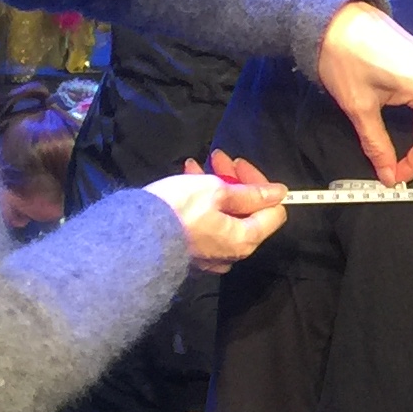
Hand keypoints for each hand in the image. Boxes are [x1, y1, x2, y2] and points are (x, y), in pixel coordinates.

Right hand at [146, 156, 285, 271]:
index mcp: (245, 239)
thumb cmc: (177, 210)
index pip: (273, 211)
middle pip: (247, 211)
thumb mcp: (215, 191)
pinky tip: (187, 179)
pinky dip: (201, 201)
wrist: (132, 236)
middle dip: (234, 180)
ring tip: (196, 165)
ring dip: (214, 185)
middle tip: (218, 157)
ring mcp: (211, 254)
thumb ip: (250, 193)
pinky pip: (206, 223)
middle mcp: (232, 252)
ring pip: (223, 213)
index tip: (241, 165)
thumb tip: (279, 193)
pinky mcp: (191, 251)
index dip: (261, 184)